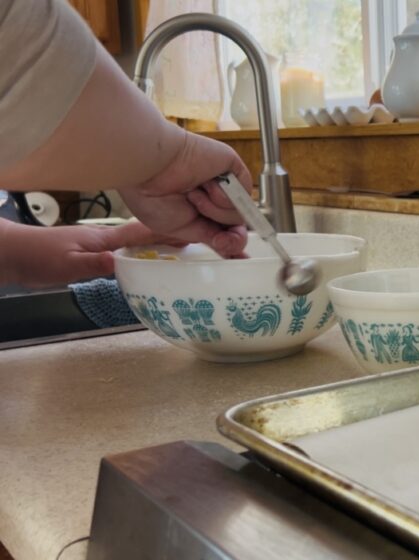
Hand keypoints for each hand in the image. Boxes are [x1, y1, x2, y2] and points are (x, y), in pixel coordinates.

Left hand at [0, 220, 178, 287]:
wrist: (12, 254)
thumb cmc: (36, 258)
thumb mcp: (66, 265)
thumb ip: (92, 264)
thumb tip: (118, 263)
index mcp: (103, 240)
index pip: (141, 233)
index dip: (166, 232)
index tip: (191, 232)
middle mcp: (105, 240)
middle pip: (144, 235)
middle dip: (169, 235)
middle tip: (196, 240)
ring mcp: (98, 246)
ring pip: (135, 244)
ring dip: (157, 244)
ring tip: (179, 251)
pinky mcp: (91, 254)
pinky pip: (123, 253)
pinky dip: (139, 255)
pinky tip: (144, 263)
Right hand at [118, 131, 252, 257]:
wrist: (148, 170)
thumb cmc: (152, 194)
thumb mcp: (182, 230)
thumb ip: (210, 237)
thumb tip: (232, 250)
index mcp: (201, 209)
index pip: (227, 230)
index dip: (232, 243)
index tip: (242, 259)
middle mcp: (215, 195)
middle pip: (238, 224)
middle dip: (230, 236)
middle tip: (215, 234)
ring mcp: (225, 180)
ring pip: (239, 212)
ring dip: (214, 210)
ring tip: (192, 195)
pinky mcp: (232, 167)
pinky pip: (242, 193)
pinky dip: (222, 197)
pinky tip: (204, 185)